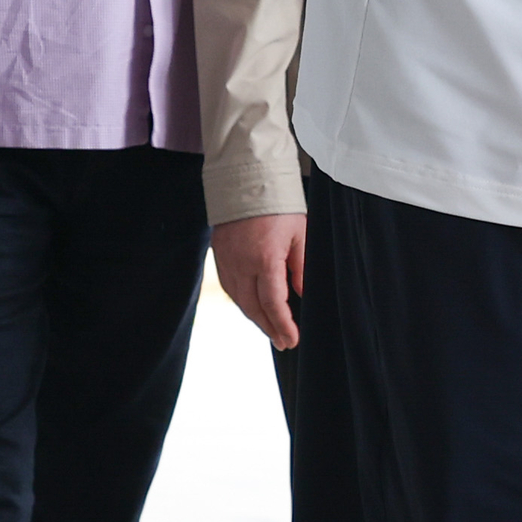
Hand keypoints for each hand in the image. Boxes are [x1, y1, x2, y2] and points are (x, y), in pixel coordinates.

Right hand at [213, 211, 305, 347]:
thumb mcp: (299, 233)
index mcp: (265, 259)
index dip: (283, 325)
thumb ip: (300, 266)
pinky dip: (241, 301)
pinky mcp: (218, 254)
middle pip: (254, 307)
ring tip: (269, 329)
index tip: (292, 340)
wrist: (245, 179)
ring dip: (255, 318)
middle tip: (283, 342)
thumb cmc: (278, 204)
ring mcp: (227, 260)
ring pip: (239, 300)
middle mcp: (242, 264)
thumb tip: (302, 293)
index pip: (273, 304)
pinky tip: (251, 307)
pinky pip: (229, 286)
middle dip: (269, 328)